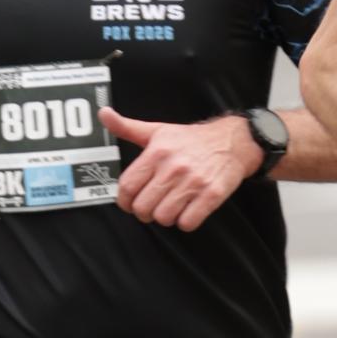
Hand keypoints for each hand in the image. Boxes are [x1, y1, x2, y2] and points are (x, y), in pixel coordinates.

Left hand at [100, 106, 255, 230]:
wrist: (232, 142)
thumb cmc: (191, 140)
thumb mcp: (157, 131)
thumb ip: (127, 127)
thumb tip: (104, 114)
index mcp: (156, 152)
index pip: (127, 187)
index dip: (124, 202)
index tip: (129, 203)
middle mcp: (173, 167)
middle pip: (143, 207)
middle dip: (144, 212)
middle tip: (151, 207)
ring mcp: (193, 182)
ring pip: (164, 217)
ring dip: (165, 218)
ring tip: (171, 207)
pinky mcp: (212, 194)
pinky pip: (188, 223)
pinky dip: (185, 222)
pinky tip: (188, 210)